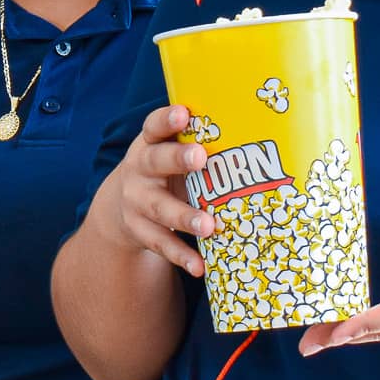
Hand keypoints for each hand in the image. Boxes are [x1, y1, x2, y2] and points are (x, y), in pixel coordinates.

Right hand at [97, 104, 214, 277]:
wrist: (123, 205)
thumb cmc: (165, 170)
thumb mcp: (170, 151)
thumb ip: (198, 142)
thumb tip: (257, 130)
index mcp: (150, 143)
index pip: (154, 126)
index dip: (167, 120)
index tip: (183, 114)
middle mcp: (140, 169)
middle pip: (155, 161)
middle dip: (177, 159)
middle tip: (201, 156)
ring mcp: (137, 201)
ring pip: (160, 208)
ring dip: (184, 216)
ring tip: (208, 225)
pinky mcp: (140, 230)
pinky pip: (162, 243)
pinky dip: (181, 255)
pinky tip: (200, 266)